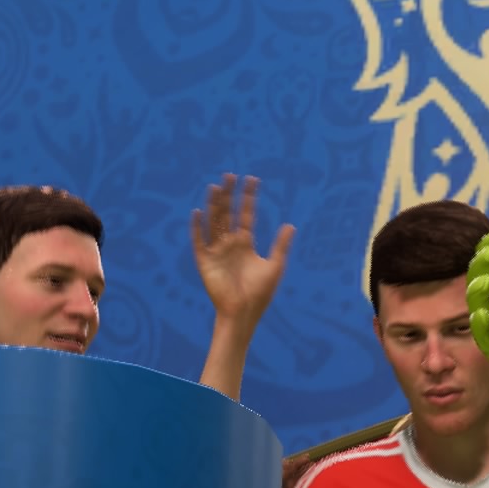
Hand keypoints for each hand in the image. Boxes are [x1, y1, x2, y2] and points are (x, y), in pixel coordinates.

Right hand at [192, 174, 292, 327]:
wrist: (243, 312)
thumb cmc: (260, 293)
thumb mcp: (274, 266)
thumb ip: (280, 245)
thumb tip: (291, 225)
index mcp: (246, 242)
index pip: (247, 214)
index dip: (249, 197)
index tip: (252, 179)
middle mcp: (230, 243)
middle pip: (227, 213)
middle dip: (229, 195)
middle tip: (230, 175)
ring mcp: (216, 251)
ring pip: (213, 221)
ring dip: (214, 204)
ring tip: (215, 186)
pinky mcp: (204, 261)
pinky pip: (199, 241)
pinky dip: (197, 228)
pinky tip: (198, 212)